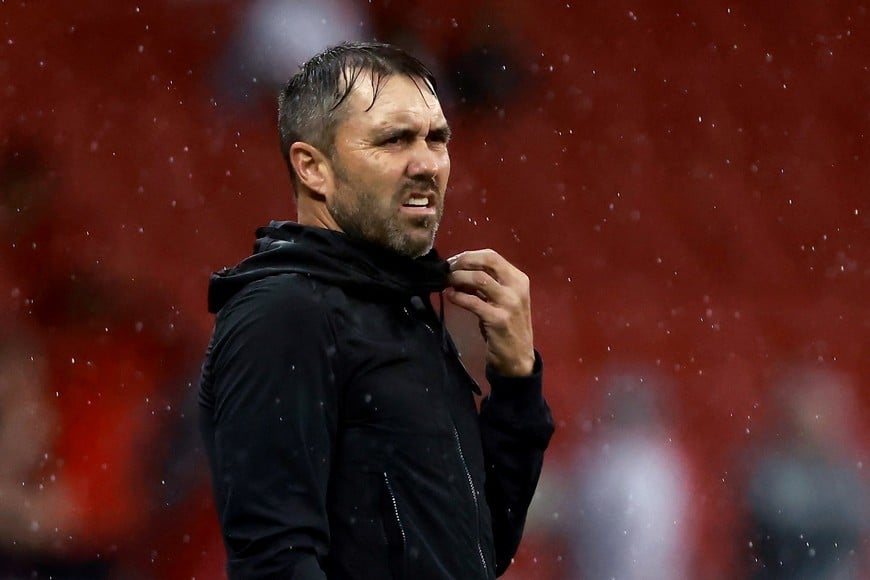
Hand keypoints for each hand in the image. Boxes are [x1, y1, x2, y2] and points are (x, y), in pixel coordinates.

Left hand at [445, 249, 534, 376]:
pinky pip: (473, 302)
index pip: (492, 256)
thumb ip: (486, 285)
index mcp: (519, 279)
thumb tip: (459, 272)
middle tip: (448, 269)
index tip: (454, 262)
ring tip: (447, 281)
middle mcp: (517, 287)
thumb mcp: (501, 300)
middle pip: (488, 261)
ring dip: (458, 277)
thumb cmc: (507, 327)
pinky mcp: (498, 319)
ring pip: (479, 278)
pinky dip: (458, 297)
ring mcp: (509, 303)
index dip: (469, 255)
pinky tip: (450, 296)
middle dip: (464, 261)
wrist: (518, 358)